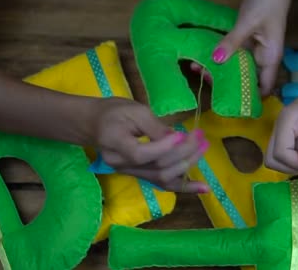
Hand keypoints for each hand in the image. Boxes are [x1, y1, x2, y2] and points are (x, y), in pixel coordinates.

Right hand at [89, 97, 209, 192]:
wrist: (93, 124)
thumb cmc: (113, 112)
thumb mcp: (134, 110)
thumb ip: (155, 126)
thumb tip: (178, 139)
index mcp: (115, 144)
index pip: (141, 154)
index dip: (164, 146)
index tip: (182, 133)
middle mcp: (122, 165)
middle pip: (156, 167)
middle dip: (183, 153)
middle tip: (200, 136)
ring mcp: (130, 173)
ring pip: (162, 178)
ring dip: (187, 165)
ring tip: (203, 148)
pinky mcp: (140, 175)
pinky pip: (163, 184)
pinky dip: (184, 186)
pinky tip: (204, 188)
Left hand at [199, 0, 291, 95]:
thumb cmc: (268, 2)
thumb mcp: (248, 22)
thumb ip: (232, 42)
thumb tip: (215, 61)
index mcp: (270, 58)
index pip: (264, 88)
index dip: (250, 98)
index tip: (229, 101)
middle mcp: (264, 57)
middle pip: (247, 78)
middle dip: (227, 83)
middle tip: (205, 80)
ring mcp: (255, 48)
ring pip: (237, 65)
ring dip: (220, 68)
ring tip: (198, 68)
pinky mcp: (247, 38)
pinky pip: (233, 52)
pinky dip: (221, 54)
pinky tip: (204, 55)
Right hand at [265, 73, 297, 173]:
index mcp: (286, 120)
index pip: (279, 152)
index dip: (296, 164)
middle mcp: (281, 126)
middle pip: (273, 158)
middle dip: (292, 167)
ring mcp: (286, 131)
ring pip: (279, 158)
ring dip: (296, 164)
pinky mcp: (293, 135)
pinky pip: (290, 154)